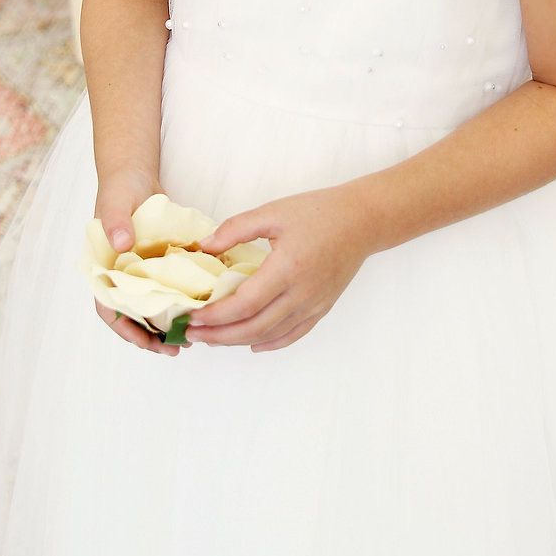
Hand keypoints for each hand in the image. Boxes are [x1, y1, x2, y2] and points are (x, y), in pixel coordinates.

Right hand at [93, 164, 188, 356]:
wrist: (134, 173)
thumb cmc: (119, 188)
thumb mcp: (115, 203)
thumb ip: (115, 222)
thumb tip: (121, 245)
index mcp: (103, 268)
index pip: (109, 308)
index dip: (126, 329)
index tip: (147, 341)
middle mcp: (120, 274)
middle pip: (132, 316)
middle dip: (151, 336)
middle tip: (175, 348)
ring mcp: (139, 272)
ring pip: (150, 307)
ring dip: (166, 325)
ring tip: (188, 337)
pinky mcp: (156, 265)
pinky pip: (166, 289)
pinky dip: (178, 301)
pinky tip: (198, 309)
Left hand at [186, 183, 373, 350]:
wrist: (362, 221)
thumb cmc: (319, 212)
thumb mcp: (273, 212)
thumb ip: (236, 228)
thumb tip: (204, 247)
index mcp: (287, 268)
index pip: (245, 303)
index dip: (216, 315)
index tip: (192, 316)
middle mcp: (301, 293)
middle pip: (254, 327)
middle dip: (219, 335)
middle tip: (193, 333)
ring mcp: (314, 304)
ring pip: (271, 335)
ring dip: (239, 341)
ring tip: (213, 338)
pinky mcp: (322, 307)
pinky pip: (293, 334)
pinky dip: (270, 343)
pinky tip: (252, 343)